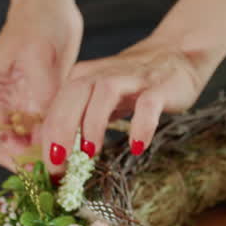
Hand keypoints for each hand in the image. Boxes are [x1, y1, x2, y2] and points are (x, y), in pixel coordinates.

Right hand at [0, 0, 82, 169]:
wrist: (49, 1)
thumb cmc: (40, 22)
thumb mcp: (40, 58)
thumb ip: (40, 96)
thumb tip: (43, 133)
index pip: (1, 142)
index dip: (23, 161)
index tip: (49, 171)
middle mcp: (4, 102)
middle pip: (15, 147)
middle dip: (37, 164)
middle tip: (66, 177)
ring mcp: (22, 101)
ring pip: (33, 141)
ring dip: (51, 154)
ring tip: (76, 168)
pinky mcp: (40, 98)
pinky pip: (48, 128)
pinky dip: (60, 139)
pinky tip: (80, 148)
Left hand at [39, 37, 210, 169]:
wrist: (177, 56)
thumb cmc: (133, 85)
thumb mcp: (99, 100)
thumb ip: (78, 118)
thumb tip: (54, 152)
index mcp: (83, 78)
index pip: (57, 105)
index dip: (48, 136)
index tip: (49, 168)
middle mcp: (103, 75)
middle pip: (74, 94)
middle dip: (62, 129)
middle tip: (58, 163)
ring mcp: (132, 79)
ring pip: (105, 93)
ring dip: (94, 123)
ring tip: (90, 153)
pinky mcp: (159, 87)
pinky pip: (148, 105)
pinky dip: (141, 126)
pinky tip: (137, 147)